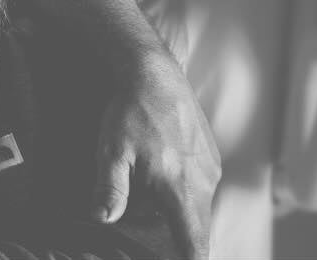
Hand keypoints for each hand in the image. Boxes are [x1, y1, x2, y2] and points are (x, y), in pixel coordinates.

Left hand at [93, 46, 220, 259]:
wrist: (155, 73)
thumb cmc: (131, 112)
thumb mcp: (112, 151)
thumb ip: (110, 189)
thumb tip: (105, 219)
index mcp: (180, 188)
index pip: (194, 242)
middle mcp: (203, 182)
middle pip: (197, 230)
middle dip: (179, 240)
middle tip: (155, 239)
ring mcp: (211, 169)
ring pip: (198, 209)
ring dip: (178, 215)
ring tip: (149, 204)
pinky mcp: (211, 158)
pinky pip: (200, 189)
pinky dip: (182, 195)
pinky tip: (159, 181)